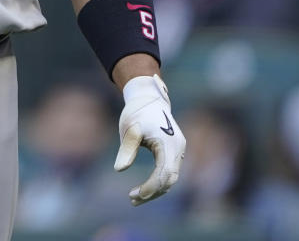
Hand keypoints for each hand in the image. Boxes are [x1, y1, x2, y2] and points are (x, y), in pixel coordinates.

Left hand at [114, 74, 184, 205]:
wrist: (149, 98)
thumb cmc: (137, 112)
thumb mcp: (129, 129)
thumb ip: (127, 149)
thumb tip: (119, 169)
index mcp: (169, 143)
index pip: (164, 173)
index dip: (151, 187)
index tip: (134, 195)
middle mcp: (178, 148)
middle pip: (170, 179)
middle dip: (152, 192)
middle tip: (132, 199)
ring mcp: (179, 150)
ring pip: (171, 177)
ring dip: (155, 189)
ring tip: (134, 197)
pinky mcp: (175, 151)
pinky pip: (170, 171)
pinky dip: (158, 181)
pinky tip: (144, 188)